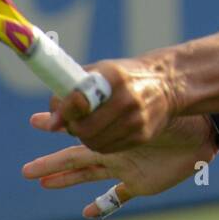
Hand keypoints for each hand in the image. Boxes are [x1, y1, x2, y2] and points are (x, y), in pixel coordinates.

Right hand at [22, 112, 216, 217]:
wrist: (200, 123)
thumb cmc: (167, 106)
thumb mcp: (129, 99)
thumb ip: (99, 103)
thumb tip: (68, 106)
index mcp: (107, 126)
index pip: (73, 129)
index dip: (54, 124)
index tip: (37, 121)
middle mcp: (112, 147)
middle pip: (73, 158)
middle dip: (49, 163)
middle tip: (25, 170)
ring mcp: (125, 165)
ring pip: (88, 175)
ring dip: (65, 180)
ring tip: (43, 183)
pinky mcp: (141, 182)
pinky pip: (118, 196)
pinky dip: (103, 204)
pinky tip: (88, 213)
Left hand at [45, 57, 181, 153]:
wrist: (167, 84)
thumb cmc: (124, 76)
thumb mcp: (101, 71)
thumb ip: (73, 90)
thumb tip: (50, 121)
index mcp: (113, 77)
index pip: (79, 99)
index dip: (63, 110)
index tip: (56, 115)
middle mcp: (127, 99)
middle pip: (85, 127)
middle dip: (72, 128)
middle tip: (70, 123)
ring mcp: (136, 120)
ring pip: (95, 142)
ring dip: (84, 138)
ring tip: (85, 127)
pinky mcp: (142, 136)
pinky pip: (109, 148)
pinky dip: (99, 144)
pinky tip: (101, 133)